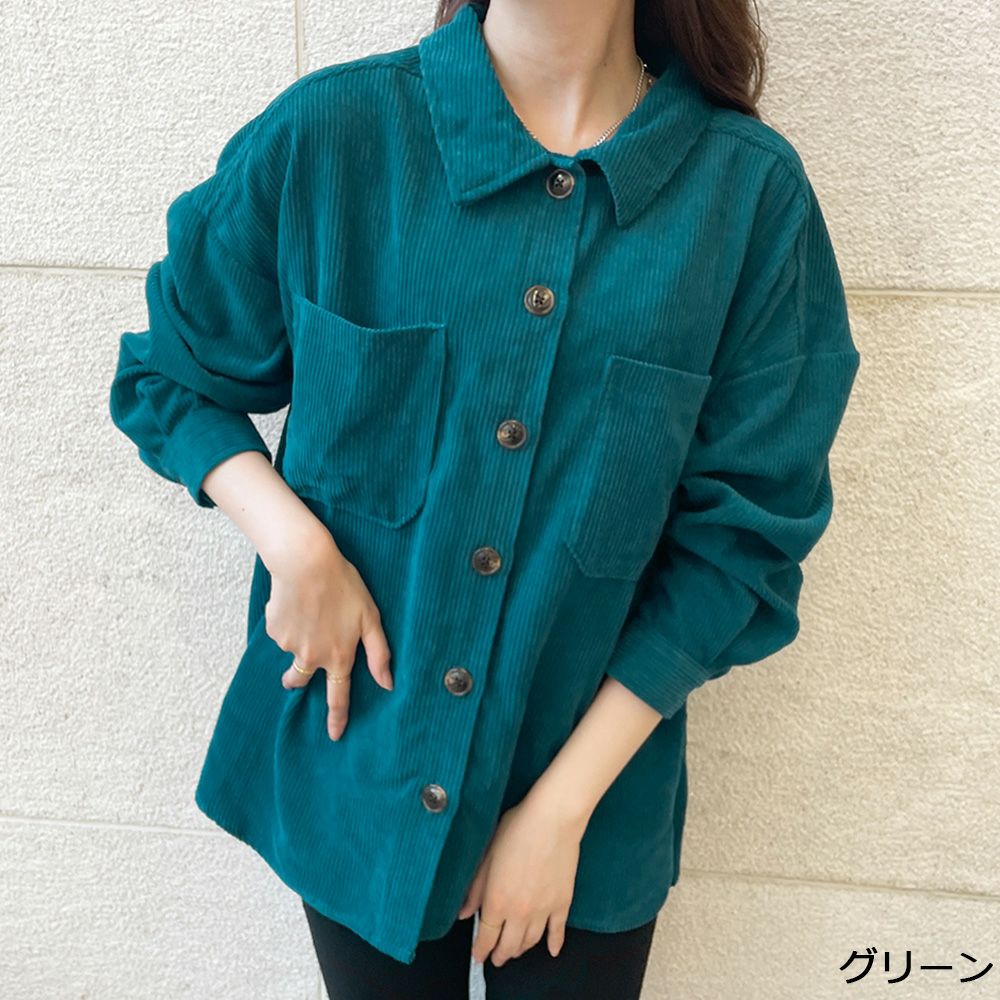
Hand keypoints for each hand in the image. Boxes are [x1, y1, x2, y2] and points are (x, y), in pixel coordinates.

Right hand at [263, 521, 392, 739]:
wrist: (306, 563)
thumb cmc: (344, 586)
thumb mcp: (370, 617)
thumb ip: (379, 654)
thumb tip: (387, 684)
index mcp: (338, 656)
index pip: (338, 697)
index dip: (337, 718)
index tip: (334, 736)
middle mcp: (312, 658)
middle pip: (301, 681)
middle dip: (298, 680)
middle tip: (302, 658)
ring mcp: (289, 646)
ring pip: (292, 650)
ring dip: (298, 639)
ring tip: (308, 611)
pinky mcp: (274, 631)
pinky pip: (282, 632)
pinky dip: (288, 621)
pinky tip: (296, 601)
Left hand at [457, 792, 587, 965]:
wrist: (553, 820)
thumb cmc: (517, 829)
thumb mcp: (487, 855)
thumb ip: (475, 888)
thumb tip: (464, 913)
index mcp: (498, 900)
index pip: (487, 936)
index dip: (481, 949)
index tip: (478, 955)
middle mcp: (520, 912)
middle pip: (509, 944)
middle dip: (500, 955)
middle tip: (495, 958)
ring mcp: (544, 909)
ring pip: (531, 941)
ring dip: (521, 949)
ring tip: (515, 951)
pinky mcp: (563, 902)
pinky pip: (558, 931)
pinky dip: (554, 943)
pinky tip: (552, 951)